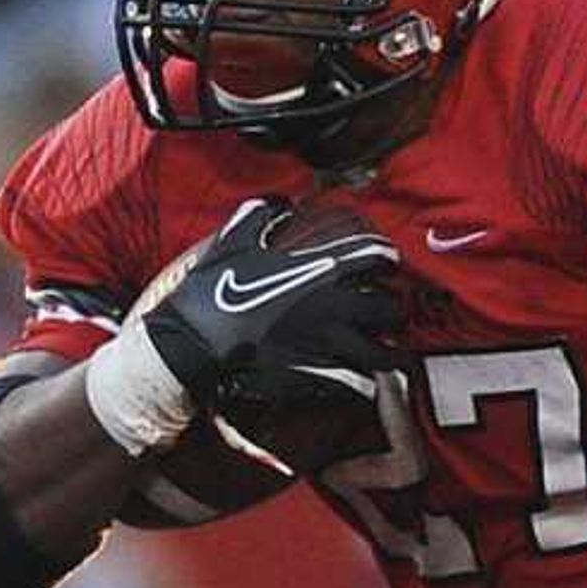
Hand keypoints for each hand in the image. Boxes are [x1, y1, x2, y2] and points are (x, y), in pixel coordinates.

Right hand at [137, 199, 407, 448]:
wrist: (194, 345)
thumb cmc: (214, 293)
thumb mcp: (233, 241)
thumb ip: (260, 215)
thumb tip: (278, 201)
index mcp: (318, 272)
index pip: (375, 257)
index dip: (387, 259)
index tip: (386, 265)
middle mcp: (332, 309)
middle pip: (389, 309)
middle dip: (392, 310)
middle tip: (384, 311)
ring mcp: (327, 347)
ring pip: (383, 354)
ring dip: (390, 353)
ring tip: (389, 353)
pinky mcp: (316, 378)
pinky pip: (359, 386)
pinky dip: (366, 384)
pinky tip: (363, 381)